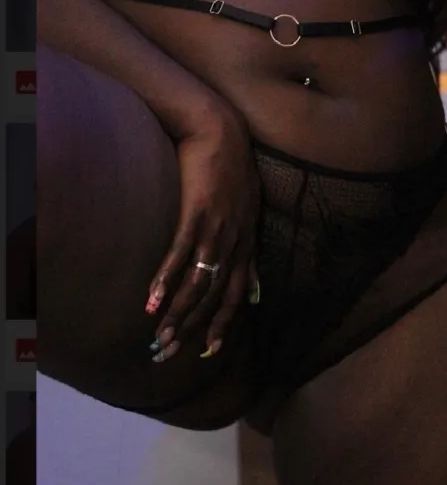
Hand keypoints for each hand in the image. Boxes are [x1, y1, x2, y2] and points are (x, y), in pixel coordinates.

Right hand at [146, 103, 259, 361]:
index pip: (236, 296)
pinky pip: (179, 255)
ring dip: (176, 313)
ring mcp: (216, 229)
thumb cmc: (233, 170)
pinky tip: (151, 301)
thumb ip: (251, 255)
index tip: (208, 352)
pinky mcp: (196, 213)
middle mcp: (234, 242)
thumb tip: (257, 292)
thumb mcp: (251, 212)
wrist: (221, 131)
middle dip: (192, 329)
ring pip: (197, 282)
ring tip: (158, 338)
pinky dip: (165, 280)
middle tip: (169, 353)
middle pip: (214, 296)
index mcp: (246, 243)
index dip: (222, 325)